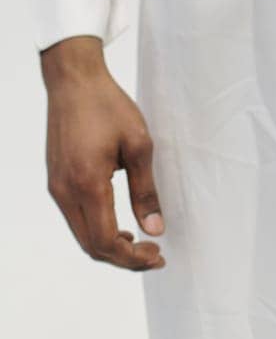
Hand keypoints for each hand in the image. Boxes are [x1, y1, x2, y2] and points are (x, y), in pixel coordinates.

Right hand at [41, 36, 164, 271]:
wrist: (74, 81)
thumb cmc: (108, 106)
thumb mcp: (138, 144)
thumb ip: (145, 190)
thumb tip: (155, 228)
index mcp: (87, 183)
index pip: (105, 240)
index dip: (131, 257)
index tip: (157, 255)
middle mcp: (66, 191)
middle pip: (90, 245)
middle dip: (122, 257)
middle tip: (152, 254)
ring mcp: (57, 187)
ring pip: (81, 233)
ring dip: (108, 244)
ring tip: (137, 240)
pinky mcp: (56, 180)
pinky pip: (75, 216)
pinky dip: (96, 227)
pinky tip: (117, 220)